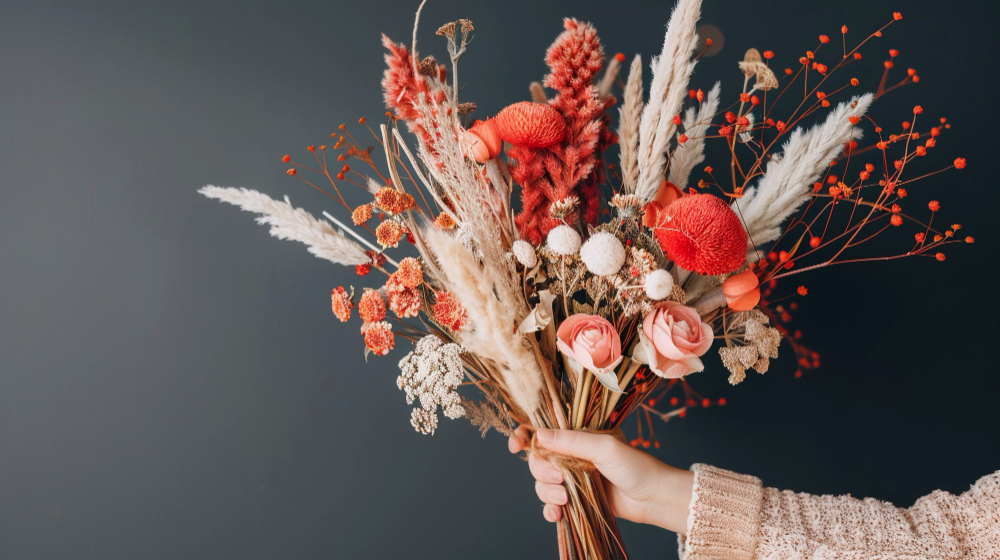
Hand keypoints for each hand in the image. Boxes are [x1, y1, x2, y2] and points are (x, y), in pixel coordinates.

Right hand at [508, 426, 693, 533]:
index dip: (523, 436)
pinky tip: (557, 515)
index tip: (516, 446)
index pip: (541, 431)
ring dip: (547, 492)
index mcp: (575, 436)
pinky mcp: (575, 499)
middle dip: (542, 471)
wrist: (653, 497)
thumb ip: (572, 441)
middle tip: (561, 480)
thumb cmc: (635, 466)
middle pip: (536, 460)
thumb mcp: (604, 447)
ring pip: (541, 484)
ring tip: (565, 499)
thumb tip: (539, 435)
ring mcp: (571, 478)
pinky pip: (551, 505)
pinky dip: (550, 510)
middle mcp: (569, 455)